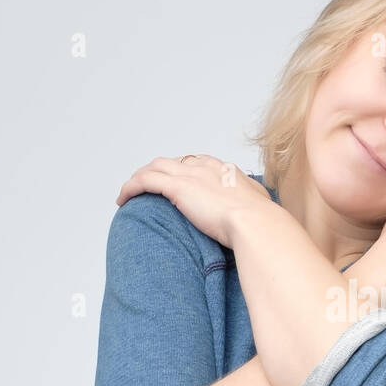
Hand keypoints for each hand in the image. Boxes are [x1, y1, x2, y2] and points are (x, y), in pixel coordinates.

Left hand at [115, 155, 271, 247]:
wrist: (255, 222)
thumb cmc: (261, 219)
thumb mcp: (262, 203)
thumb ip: (256, 198)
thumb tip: (260, 202)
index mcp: (224, 169)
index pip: (196, 163)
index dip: (182, 171)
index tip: (176, 182)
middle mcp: (205, 167)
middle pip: (171, 162)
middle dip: (157, 172)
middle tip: (148, 186)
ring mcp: (190, 176)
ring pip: (154, 168)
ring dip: (139, 178)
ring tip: (129, 192)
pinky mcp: (178, 188)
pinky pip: (145, 181)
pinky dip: (131, 187)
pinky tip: (123, 199)